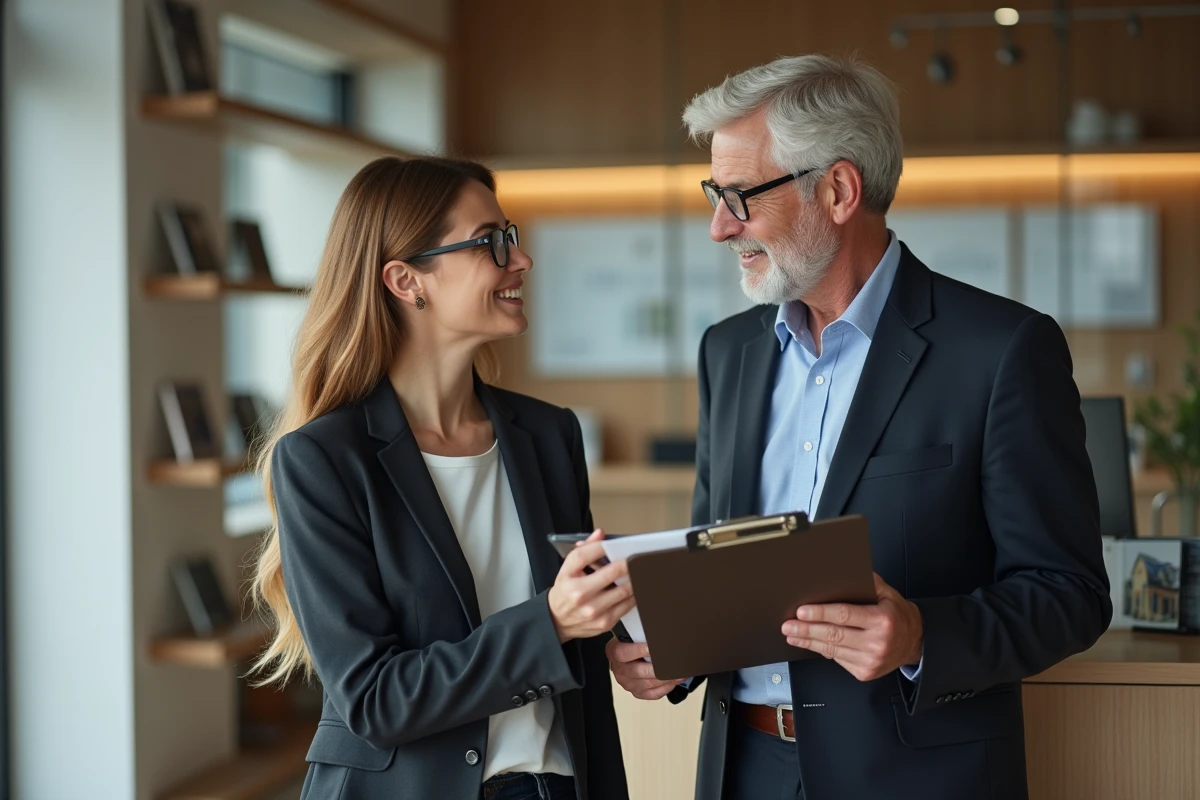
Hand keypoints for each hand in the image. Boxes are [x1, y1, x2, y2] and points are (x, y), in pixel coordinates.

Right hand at [548, 530, 635, 642]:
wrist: (558, 621)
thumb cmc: (565, 592)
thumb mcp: (567, 569)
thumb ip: (584, 550)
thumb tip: (600, 534)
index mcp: (570, 580)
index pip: (587, 556)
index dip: (603, 546)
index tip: (613, 543)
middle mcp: (581, 596)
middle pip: (613, 573)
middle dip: (627, 562)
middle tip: (635, 556)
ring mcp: (595, 611)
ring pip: (625, 589)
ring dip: (634, 578)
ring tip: (639, 570)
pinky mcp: (606, 622)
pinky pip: (628, 604)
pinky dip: (633, 594)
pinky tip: (633, 586)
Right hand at [606, 639, 685, 699]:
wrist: (626, 656)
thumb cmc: (631, 643)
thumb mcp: (629, 634)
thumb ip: (638, 632)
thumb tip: (657, 625)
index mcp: (614, 652)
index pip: (623, 653)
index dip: (639, 650)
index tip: (654, 647)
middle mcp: (619, 670)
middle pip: (638, 671)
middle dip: (658, 667)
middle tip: (673, 661)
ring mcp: (628, 683)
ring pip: (648, 683)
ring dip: (666, 678)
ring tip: (680, 671)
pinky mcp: (637, 692)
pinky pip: (653, 694)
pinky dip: (666, 687)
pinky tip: (675, 680)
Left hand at [783, 573, 922, 681]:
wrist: (915, 643)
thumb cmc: (898, 616)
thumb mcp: (888, 594)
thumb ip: (868, 582)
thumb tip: (845, 571)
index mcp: (882, 620)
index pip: (844, 615)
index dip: (820, 613)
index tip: (802, 611)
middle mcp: (876, 642)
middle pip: (833, 634)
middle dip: (806, 629)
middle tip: (788, 625)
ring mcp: (870, 660)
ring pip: (832, 650)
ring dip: (808, 642)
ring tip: (792, 634)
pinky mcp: (865, 672)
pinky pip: (837, 660)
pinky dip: (821, 650)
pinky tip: (809, 644)